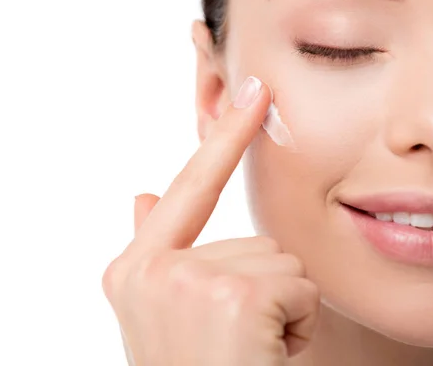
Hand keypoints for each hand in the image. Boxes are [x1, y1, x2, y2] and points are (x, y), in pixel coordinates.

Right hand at [103, 77, 319, 365]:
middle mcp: (152, 268)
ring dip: (277, 309)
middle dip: (259, 289)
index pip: (188, 188)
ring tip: (245, 351)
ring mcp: (189, 280)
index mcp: (135, 268)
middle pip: (252, 240)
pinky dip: (295, 327)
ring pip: (279, 263)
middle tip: (231, 343)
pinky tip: (261, 356)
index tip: (252, 94)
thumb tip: (139, 193)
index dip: (223, 138)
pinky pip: (297, 288)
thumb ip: (154, 247)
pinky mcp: (232, 296)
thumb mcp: (160, 313)